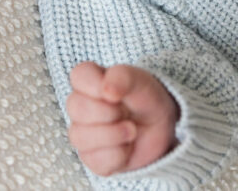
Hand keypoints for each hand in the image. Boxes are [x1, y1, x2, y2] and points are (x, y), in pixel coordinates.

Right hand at [66, 62, 179, 176]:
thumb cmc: (146, 100)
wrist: (160, 129)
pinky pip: (96, 160)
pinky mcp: (91, 158)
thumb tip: (106, 89)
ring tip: (131, 129)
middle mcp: (80, 107)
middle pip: (76, 107)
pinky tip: (127, 146)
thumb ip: (123, 77)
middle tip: (126, 111)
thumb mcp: (141, 82)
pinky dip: (119, 155)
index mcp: (89, 81)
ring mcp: (83, 133)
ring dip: (114, 134)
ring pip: (80, 137)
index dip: (97, 85)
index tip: (116, 93)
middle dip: (109, 112)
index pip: (77, 76)